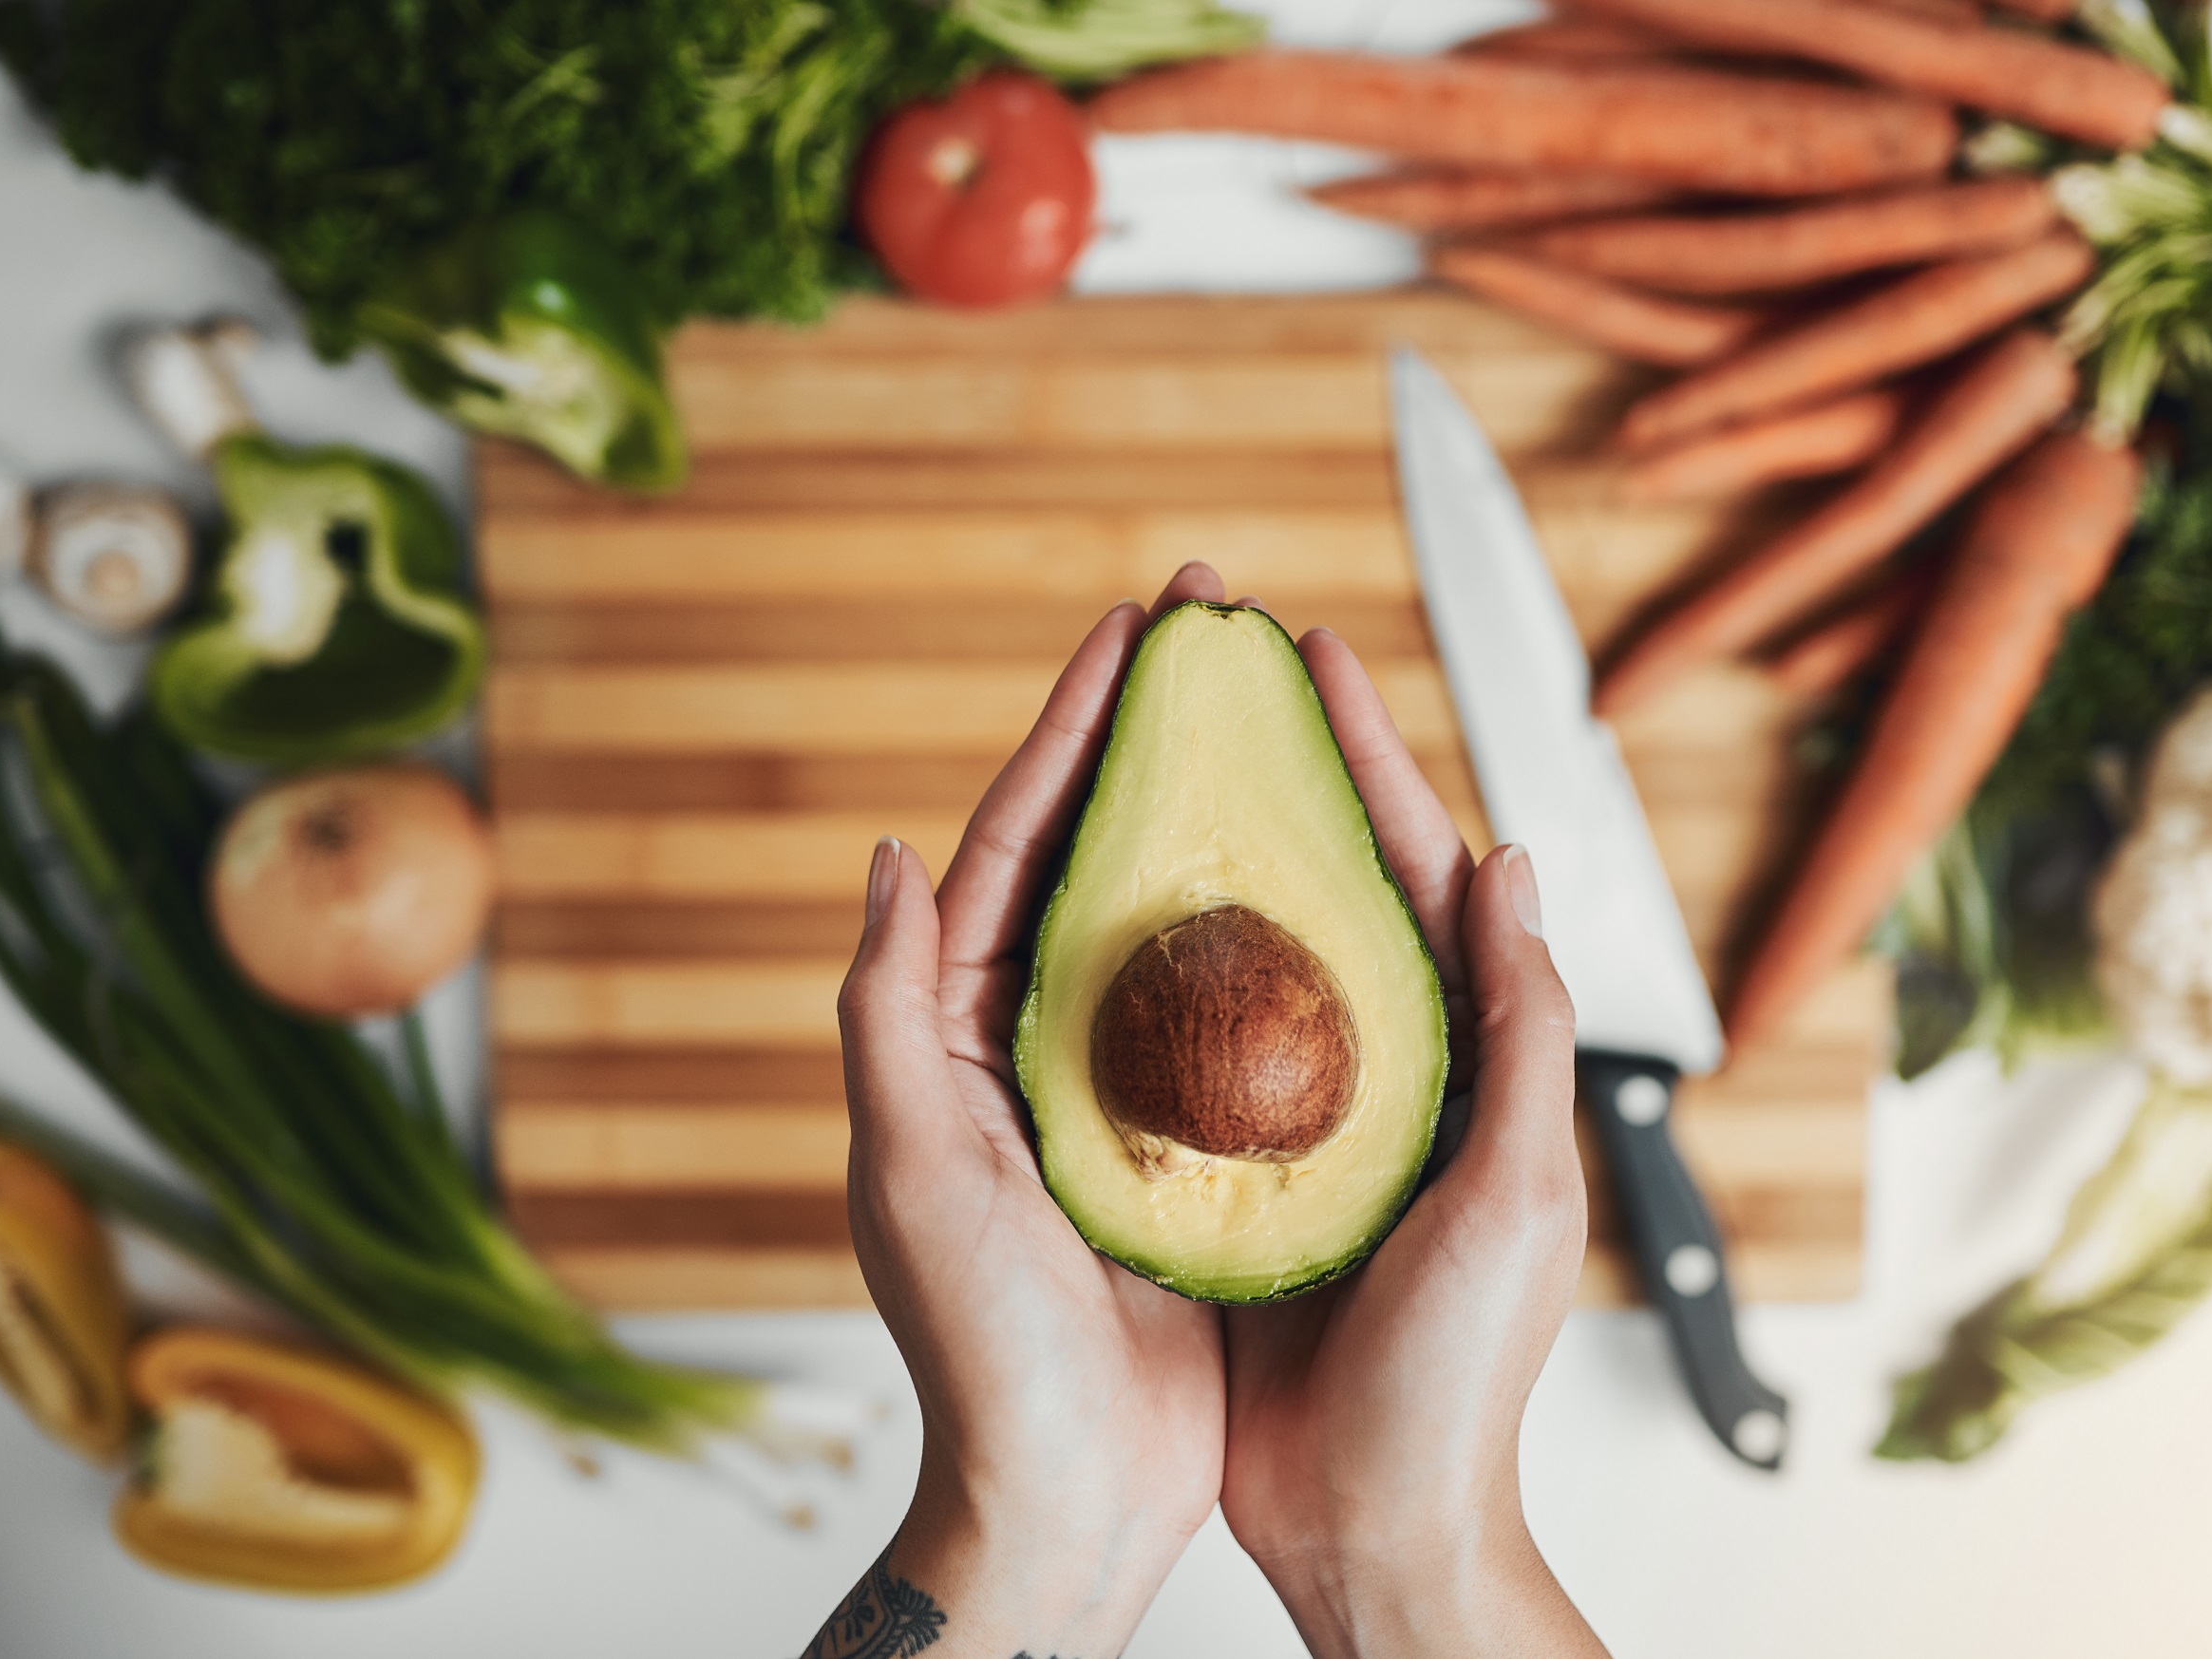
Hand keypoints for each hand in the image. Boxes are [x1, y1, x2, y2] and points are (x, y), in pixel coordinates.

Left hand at [820, 570, 1230, 1656]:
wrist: (1068, 1492)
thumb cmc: (981, 1348)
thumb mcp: (909, 1166)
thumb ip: (886, 1010)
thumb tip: (890, 856)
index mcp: (953, 1031)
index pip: (1011, 845)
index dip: (1073, 731)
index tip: (1133, 634)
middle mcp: (1032, 1044)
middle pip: (1095, 854)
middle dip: (1149, 738)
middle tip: (1210, 633)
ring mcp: (1116, 1087)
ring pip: (1171, 914)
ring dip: (1217, 813)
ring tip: (1272, 722)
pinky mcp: (1192, 1142)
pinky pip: (1237, 1006)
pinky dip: (1273, 930)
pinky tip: (1325, 881)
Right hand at [1217, 617, 1606, 1658]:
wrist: (1370, 1520)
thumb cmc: (1458, 1378)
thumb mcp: (1516, 1191)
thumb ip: (1522, 1029)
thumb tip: (1506, 864)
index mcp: (1468, 1058)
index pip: (1416, 870)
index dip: (1363, 755)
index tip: (1305, 656)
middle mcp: (1384, 1070)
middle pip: (1327, 883)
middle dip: (1274, 769)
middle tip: (1209, 670)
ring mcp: (1303, 1118)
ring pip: (1249, 946)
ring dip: (1205, 847)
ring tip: (1149, 753)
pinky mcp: (1231, 1172)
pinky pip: (1186, 1038)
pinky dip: (1150, 963)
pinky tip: (1100, 913)